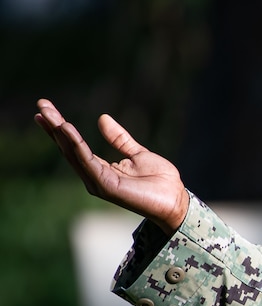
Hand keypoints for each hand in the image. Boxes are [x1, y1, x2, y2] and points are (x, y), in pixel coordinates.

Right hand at [34, 99, 189, 233]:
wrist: (176, 199)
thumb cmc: (160, 181)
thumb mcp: (138, 154)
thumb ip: (119, 139)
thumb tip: (102, 118)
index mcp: (100, 169)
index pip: (74, 146)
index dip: (60, 128)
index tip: (46, 110)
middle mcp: (94, 176)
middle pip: (68, 148)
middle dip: (54, 127)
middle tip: (41, 105)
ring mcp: (98, 182)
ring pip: (74, 153)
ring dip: (60, 133)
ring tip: (49, 114)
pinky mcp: (105, 185)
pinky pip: (87, 161)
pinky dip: (76, 145)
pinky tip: (66, 129)